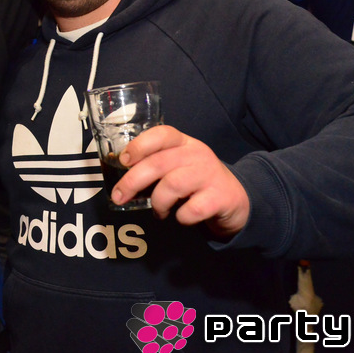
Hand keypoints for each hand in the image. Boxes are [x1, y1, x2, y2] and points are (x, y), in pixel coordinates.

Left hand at [112, 125, 249, 237]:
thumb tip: (117, 174)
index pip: (161, 134)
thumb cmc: (196, 182)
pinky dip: (181, 217)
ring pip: (172, 186)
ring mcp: (210, 174)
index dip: (139, 145)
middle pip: (159, 163)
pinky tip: (181, 217)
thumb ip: (154, 165)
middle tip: (119, 197)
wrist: (236, 199)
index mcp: (184, 143)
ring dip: (158, 202)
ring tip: (159, 211)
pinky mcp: (220, 197)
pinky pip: (192, 209)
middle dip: (132, 181)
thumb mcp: (177, 165)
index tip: (123, 160)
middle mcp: (197, 154)